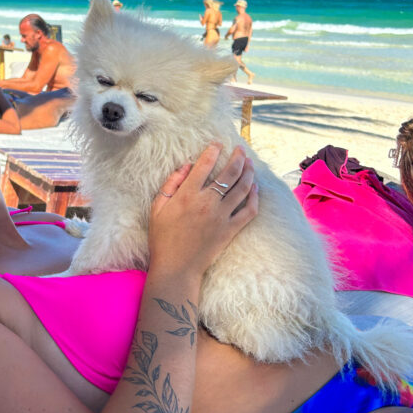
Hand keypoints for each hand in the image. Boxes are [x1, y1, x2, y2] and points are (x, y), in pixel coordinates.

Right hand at [148, 144, 258, 277]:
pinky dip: (254, 197)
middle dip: (237, 157)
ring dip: (249, 173)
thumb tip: (187, 166)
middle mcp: (207, 203)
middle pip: (230, 173)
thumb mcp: (157, 208)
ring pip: (242, 188)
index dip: (213, 151)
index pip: (205, 165)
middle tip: (240, 149)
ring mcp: (222, 217)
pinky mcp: (231, 230)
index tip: (217, 144)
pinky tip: (254, 188)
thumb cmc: (163, 238)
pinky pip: (249, 211)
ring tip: (249, 163)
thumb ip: (171, 184)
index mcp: (187, 195)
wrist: (176, 267)